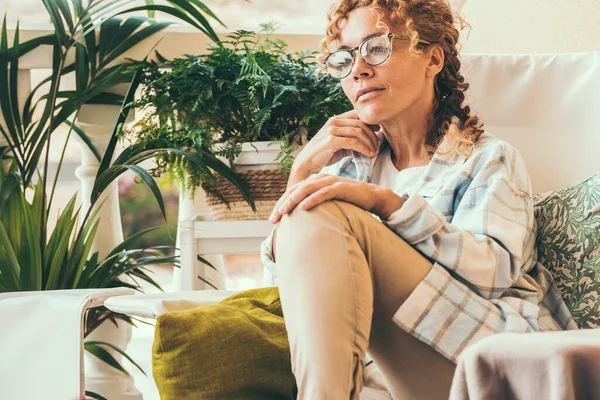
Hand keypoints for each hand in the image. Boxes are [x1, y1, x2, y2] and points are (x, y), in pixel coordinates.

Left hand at [269, 174, 404, 223]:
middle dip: (282, 204)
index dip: (281, 204)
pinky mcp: (341, 187)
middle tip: (273, 219)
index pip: (293, 191)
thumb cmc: (350, 202)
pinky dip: (312, 199)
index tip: (272, 219)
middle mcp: (321, 179)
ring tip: (283, 212)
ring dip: (293, 201)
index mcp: (316, 182)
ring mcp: (331, 182)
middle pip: (296, 190)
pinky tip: (303, 207)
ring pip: (306, 189)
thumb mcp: (329, 204)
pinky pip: (323, 193)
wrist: (374, 197)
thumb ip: (316, 207)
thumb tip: (301, 222)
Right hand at [289, 110, 379, 183]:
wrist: (307, 163)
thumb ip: (351, 139)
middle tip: (377, 146)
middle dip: (372, 135)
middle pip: (361, 123)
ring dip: (370, 143)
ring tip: (373, 152)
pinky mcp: (332, 140)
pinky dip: (364, 149)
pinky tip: (368, 154)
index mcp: (336, 119)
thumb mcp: (340, 143)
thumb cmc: (324, 154)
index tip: (379, 131)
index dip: (370, 122)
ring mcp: (332, 129)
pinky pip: (354, 142)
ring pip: (359, 132)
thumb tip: (369, 139)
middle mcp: (334, 121)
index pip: (358, 115)